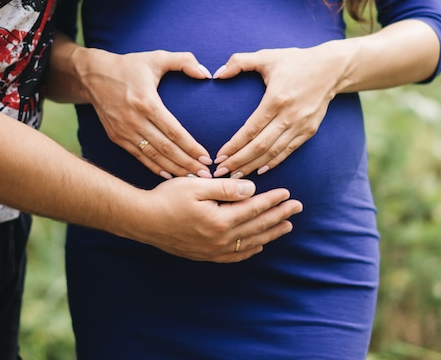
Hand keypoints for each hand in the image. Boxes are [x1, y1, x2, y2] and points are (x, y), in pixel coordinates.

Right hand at [78, 48, 215, 178]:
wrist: (92, 76)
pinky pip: (139, 157)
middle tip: (206, 174)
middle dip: (187, 164)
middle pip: (166, 149)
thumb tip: (206, 74)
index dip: (191, 147)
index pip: (174, 131)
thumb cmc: (129, 65)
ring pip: (153, 157)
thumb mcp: (156, 57)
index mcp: (146, 102)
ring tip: (193, 178)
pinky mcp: (117, 137)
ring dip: (174, 169)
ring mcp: (124, 131)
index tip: (206, 157)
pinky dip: (155, 168)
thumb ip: (183, 60)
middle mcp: (134, 120)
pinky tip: (170, 175)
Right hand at [133, 178, 301, 262]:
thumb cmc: (167, 198)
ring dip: (270, 234)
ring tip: (286, 226)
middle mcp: (220, 239)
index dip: (273, 200)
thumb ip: (226, 188)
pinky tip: (258, 246)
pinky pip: (235, 256)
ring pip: (250, 243)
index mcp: (220, 219)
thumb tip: (251, 189)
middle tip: (297, 209)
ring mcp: (213, 250)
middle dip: (279, 216)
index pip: (254, 208)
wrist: (143, 220)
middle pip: (257, 227)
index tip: (288, 194)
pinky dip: (250, 250)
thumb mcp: (196, 185)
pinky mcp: (205, 255)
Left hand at [212, 44, 341, 177]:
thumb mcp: (266, 56)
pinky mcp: (309, 130)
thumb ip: (239, 61)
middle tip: (221, 173)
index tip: (219, 157)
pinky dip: (273, 162)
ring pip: (273, 152)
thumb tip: (217, 75)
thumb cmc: (295, 61)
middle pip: (260, 146)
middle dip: (239, 162)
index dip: (234, 146)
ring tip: (236, 176)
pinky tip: (259, 170)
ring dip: (253, 166)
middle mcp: (289, 116)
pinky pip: (288, 151)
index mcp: (276, 99)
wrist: (332, 68)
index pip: (251, 129)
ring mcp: (301, 125)